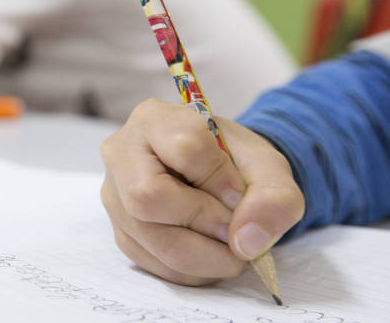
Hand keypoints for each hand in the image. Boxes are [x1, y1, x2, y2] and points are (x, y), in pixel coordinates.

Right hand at [100, 99, 303, 285]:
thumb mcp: (267, 167)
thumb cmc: (233, 162)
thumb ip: (274, 197)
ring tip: (231, 246)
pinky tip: (211, 253)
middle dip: (205, 222)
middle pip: (147, 197)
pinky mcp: (121, 232)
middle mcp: (121, 153)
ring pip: (154, 239)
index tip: (239, 192)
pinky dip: (194, 270)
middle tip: (234, 228)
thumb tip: (246, 241)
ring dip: (206, 256)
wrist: (217, 177)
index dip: (220, 179)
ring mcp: (114, 196)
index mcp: (154, 119)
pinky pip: (156, 264)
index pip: (184, 148)